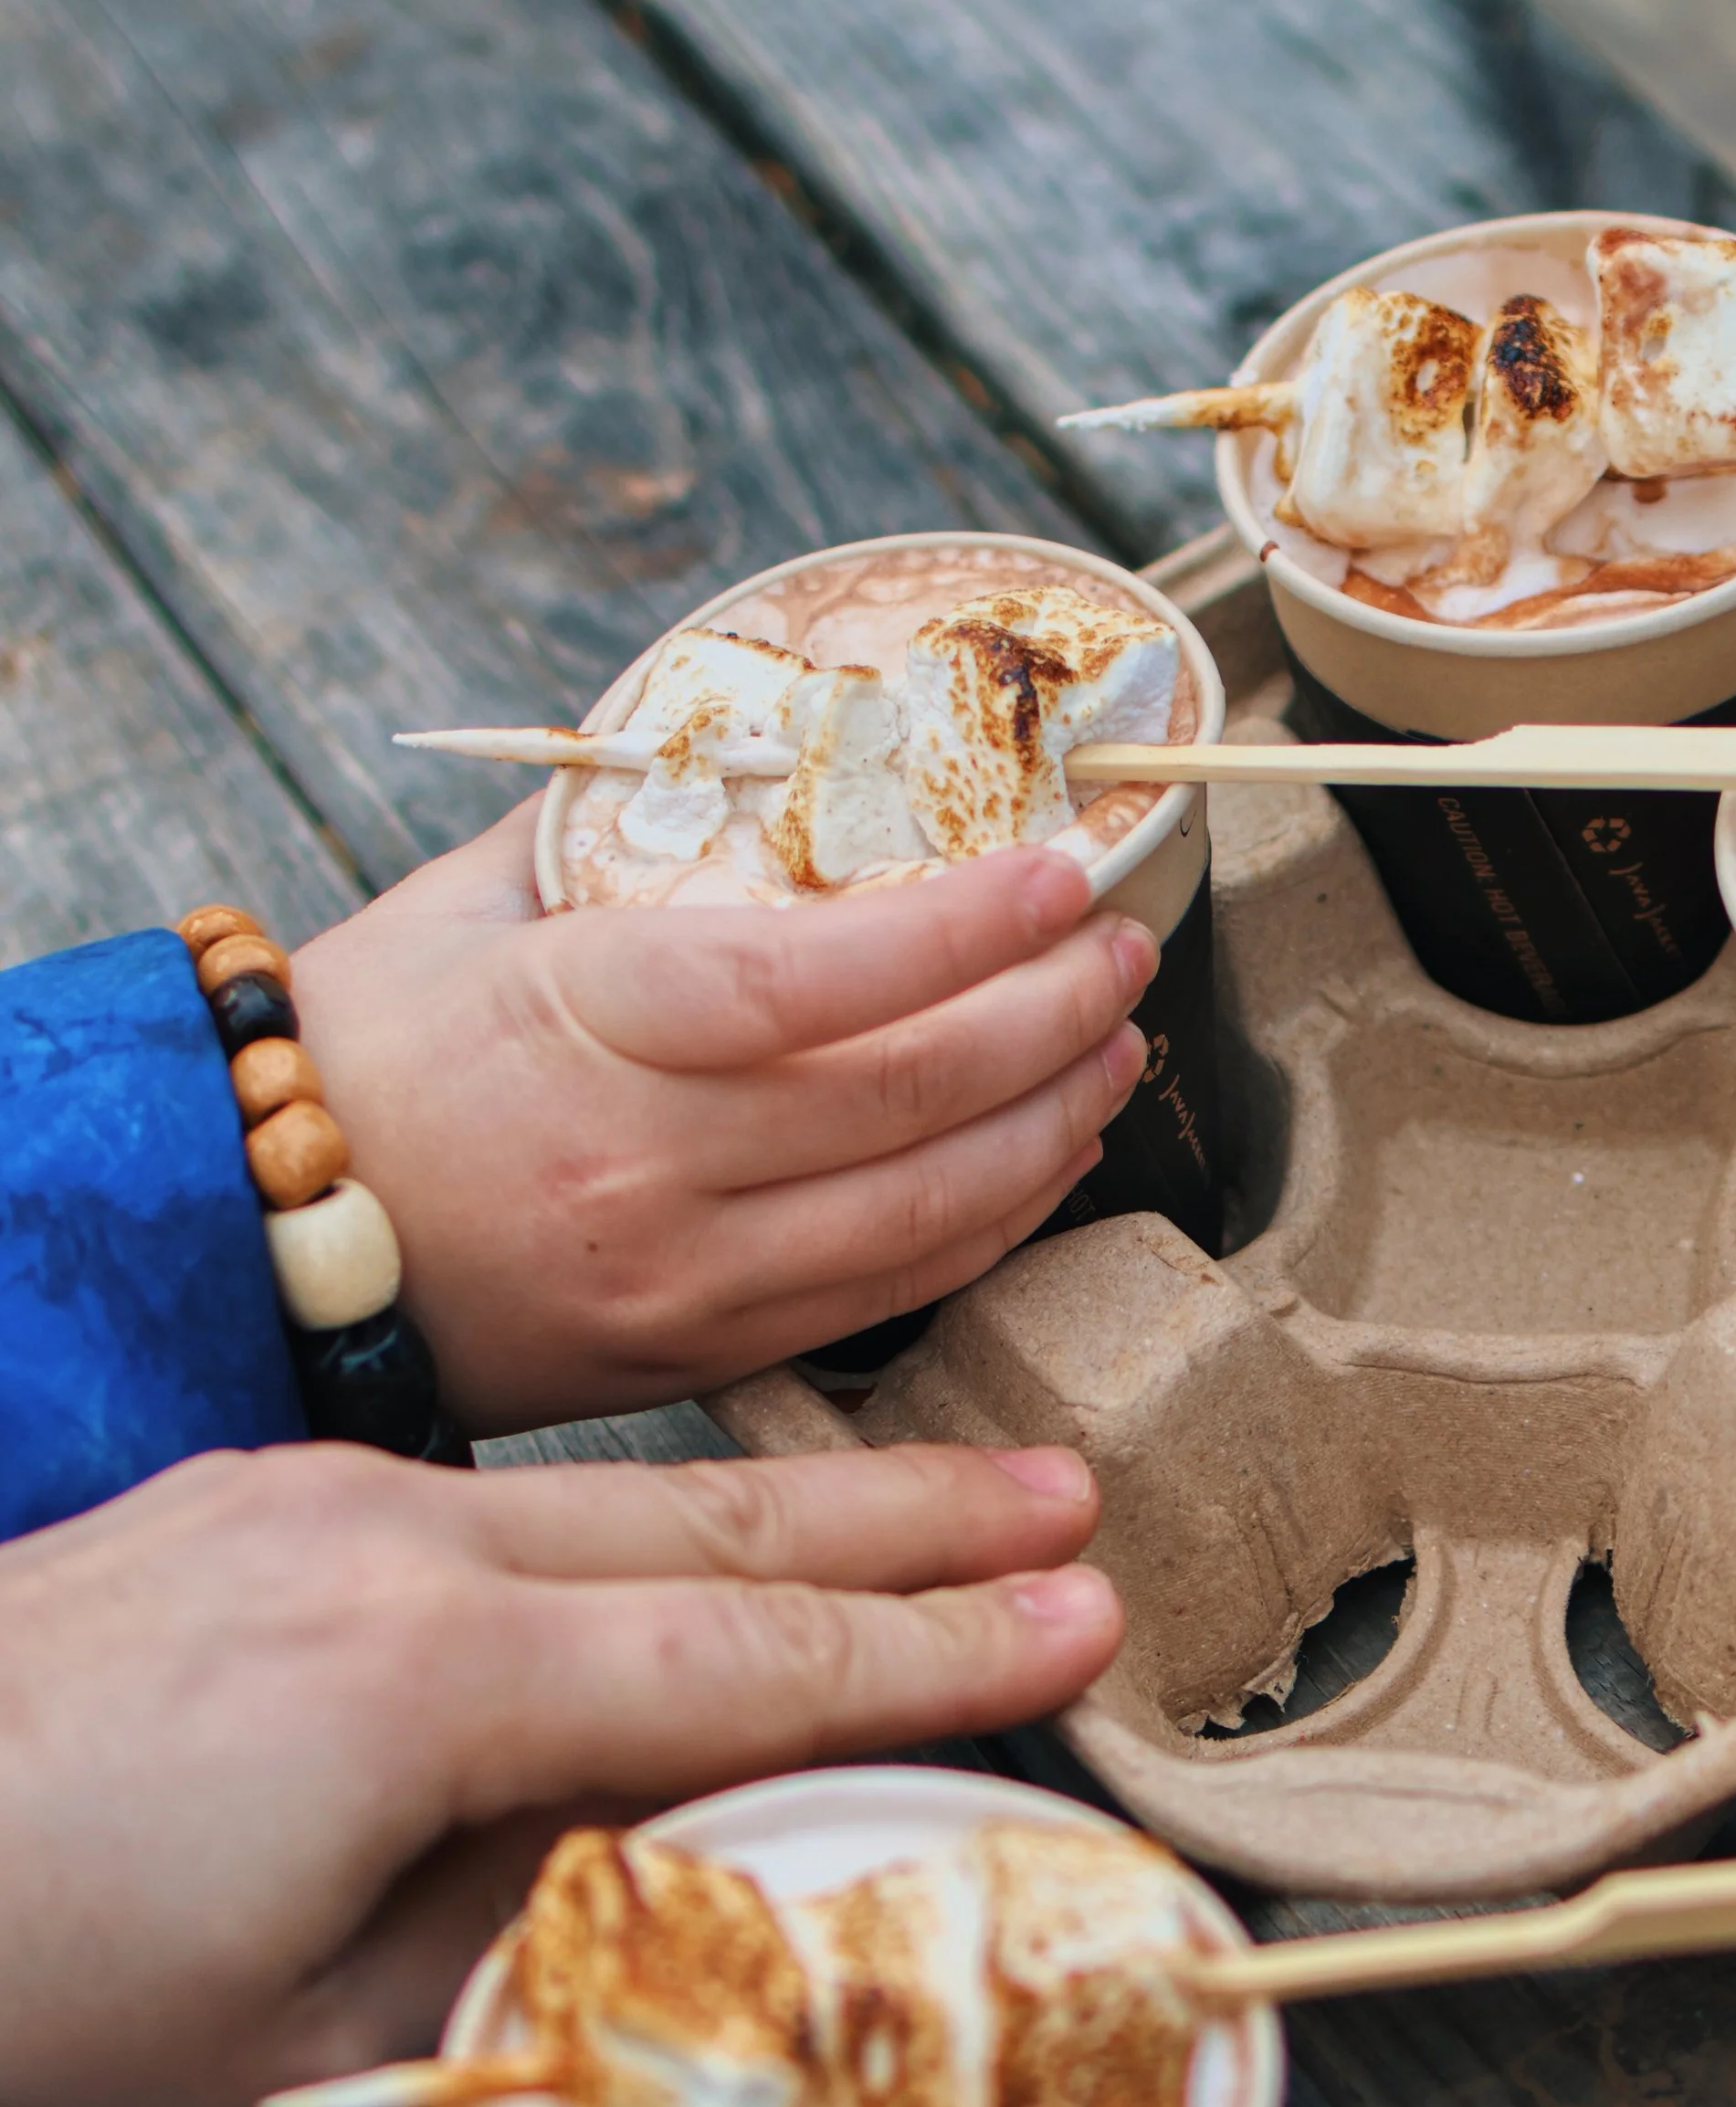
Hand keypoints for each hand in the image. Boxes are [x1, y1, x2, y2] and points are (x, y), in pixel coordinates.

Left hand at [0, 1435, 1120, 2106]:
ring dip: (790, 1501)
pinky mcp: (248, 1498)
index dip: (932, 1655)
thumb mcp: (295, 2047)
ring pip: (615, 1494)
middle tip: (1069, 1496)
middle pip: (712, 1526)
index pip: (742, 1664)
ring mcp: (307, 1498)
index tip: (1078, 1624)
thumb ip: (521, 1931)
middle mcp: (381, 1544)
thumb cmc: (10, 1990)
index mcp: (415, 1681)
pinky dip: (641, 1520)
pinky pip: (500, 1498)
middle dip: (910, 1520)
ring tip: (935, 1498)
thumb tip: (665, 1864)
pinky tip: (685, 1545)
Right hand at [292, 806, 1153, 1434]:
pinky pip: (887, 1298)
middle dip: (1053, 1018)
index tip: (1062, 875)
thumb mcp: (468, 904)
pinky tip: (1044, 1158)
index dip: (966, 929)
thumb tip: (761, 751)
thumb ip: (621, 826)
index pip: (819, 977)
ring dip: (1053, 1124)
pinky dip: (991, 1224)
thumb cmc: (358, 1049)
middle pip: (909, 1098)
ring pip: (926, 1213)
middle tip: (1121, 950)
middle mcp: (642, 1166)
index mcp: (585, 1024)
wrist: (243, 1246)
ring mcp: (675, 1279)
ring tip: (1113, 1046)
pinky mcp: (695, 1355)